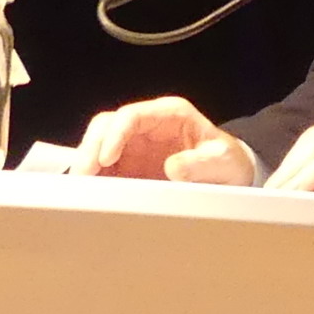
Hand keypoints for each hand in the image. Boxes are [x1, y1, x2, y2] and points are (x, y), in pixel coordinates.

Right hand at [75, 97, 257, 185]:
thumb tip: (173, 169)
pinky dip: (95, 182)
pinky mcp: (129, 168)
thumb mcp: (223, 161)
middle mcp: (146, 127)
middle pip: (106, 127)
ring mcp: (134, 147)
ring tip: (81, 190)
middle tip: (83, 177)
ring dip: (87, 166)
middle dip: (91, 149)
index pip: (131, 116)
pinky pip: (104, 171)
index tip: (108, 158)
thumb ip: (202, 164)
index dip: (115, 135)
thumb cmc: (228, 162)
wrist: (232, 176)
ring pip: (98, 147)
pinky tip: (89, 197)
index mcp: (169, 115)